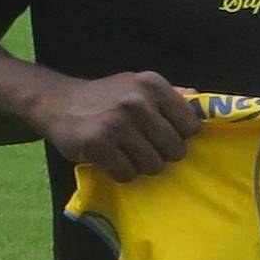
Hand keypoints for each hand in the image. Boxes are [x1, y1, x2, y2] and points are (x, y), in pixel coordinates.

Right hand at [39, 71, 201, 178]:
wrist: (56, 102)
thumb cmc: (104, 97)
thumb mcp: (136, 86)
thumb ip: (169, 94)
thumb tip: (202, 100)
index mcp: (152, 85)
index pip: (191, 126)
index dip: (179, 136)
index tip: (162, 135)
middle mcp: (137, 101)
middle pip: (175, 150)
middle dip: (161, 154)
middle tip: (141, 147)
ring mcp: (117, 122)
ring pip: (153, 166)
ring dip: (140, 166)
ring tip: (125, 152)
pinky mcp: (98, 143)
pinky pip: (127, 174)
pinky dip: (120, 173)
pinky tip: (110, 159)